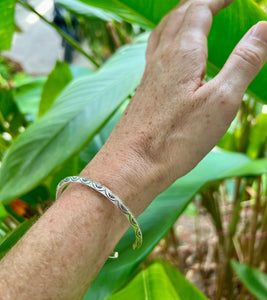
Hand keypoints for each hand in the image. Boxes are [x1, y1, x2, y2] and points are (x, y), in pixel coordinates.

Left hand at [86, 0, 266, 213]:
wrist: (133, 163)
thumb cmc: (176, 137)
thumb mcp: (221, 100)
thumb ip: (244, 61)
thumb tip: (264, 26)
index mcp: (181, 53)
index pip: (200, 9)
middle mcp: (161, 58)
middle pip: (178, 16)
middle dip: (200, 3)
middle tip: (217, 2)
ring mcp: (148, 75)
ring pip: (162, 33)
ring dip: (180, 18)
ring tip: (193, 17)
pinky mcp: (143, 92)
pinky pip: (155, 54)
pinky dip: (167, 41)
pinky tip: (170, 56)